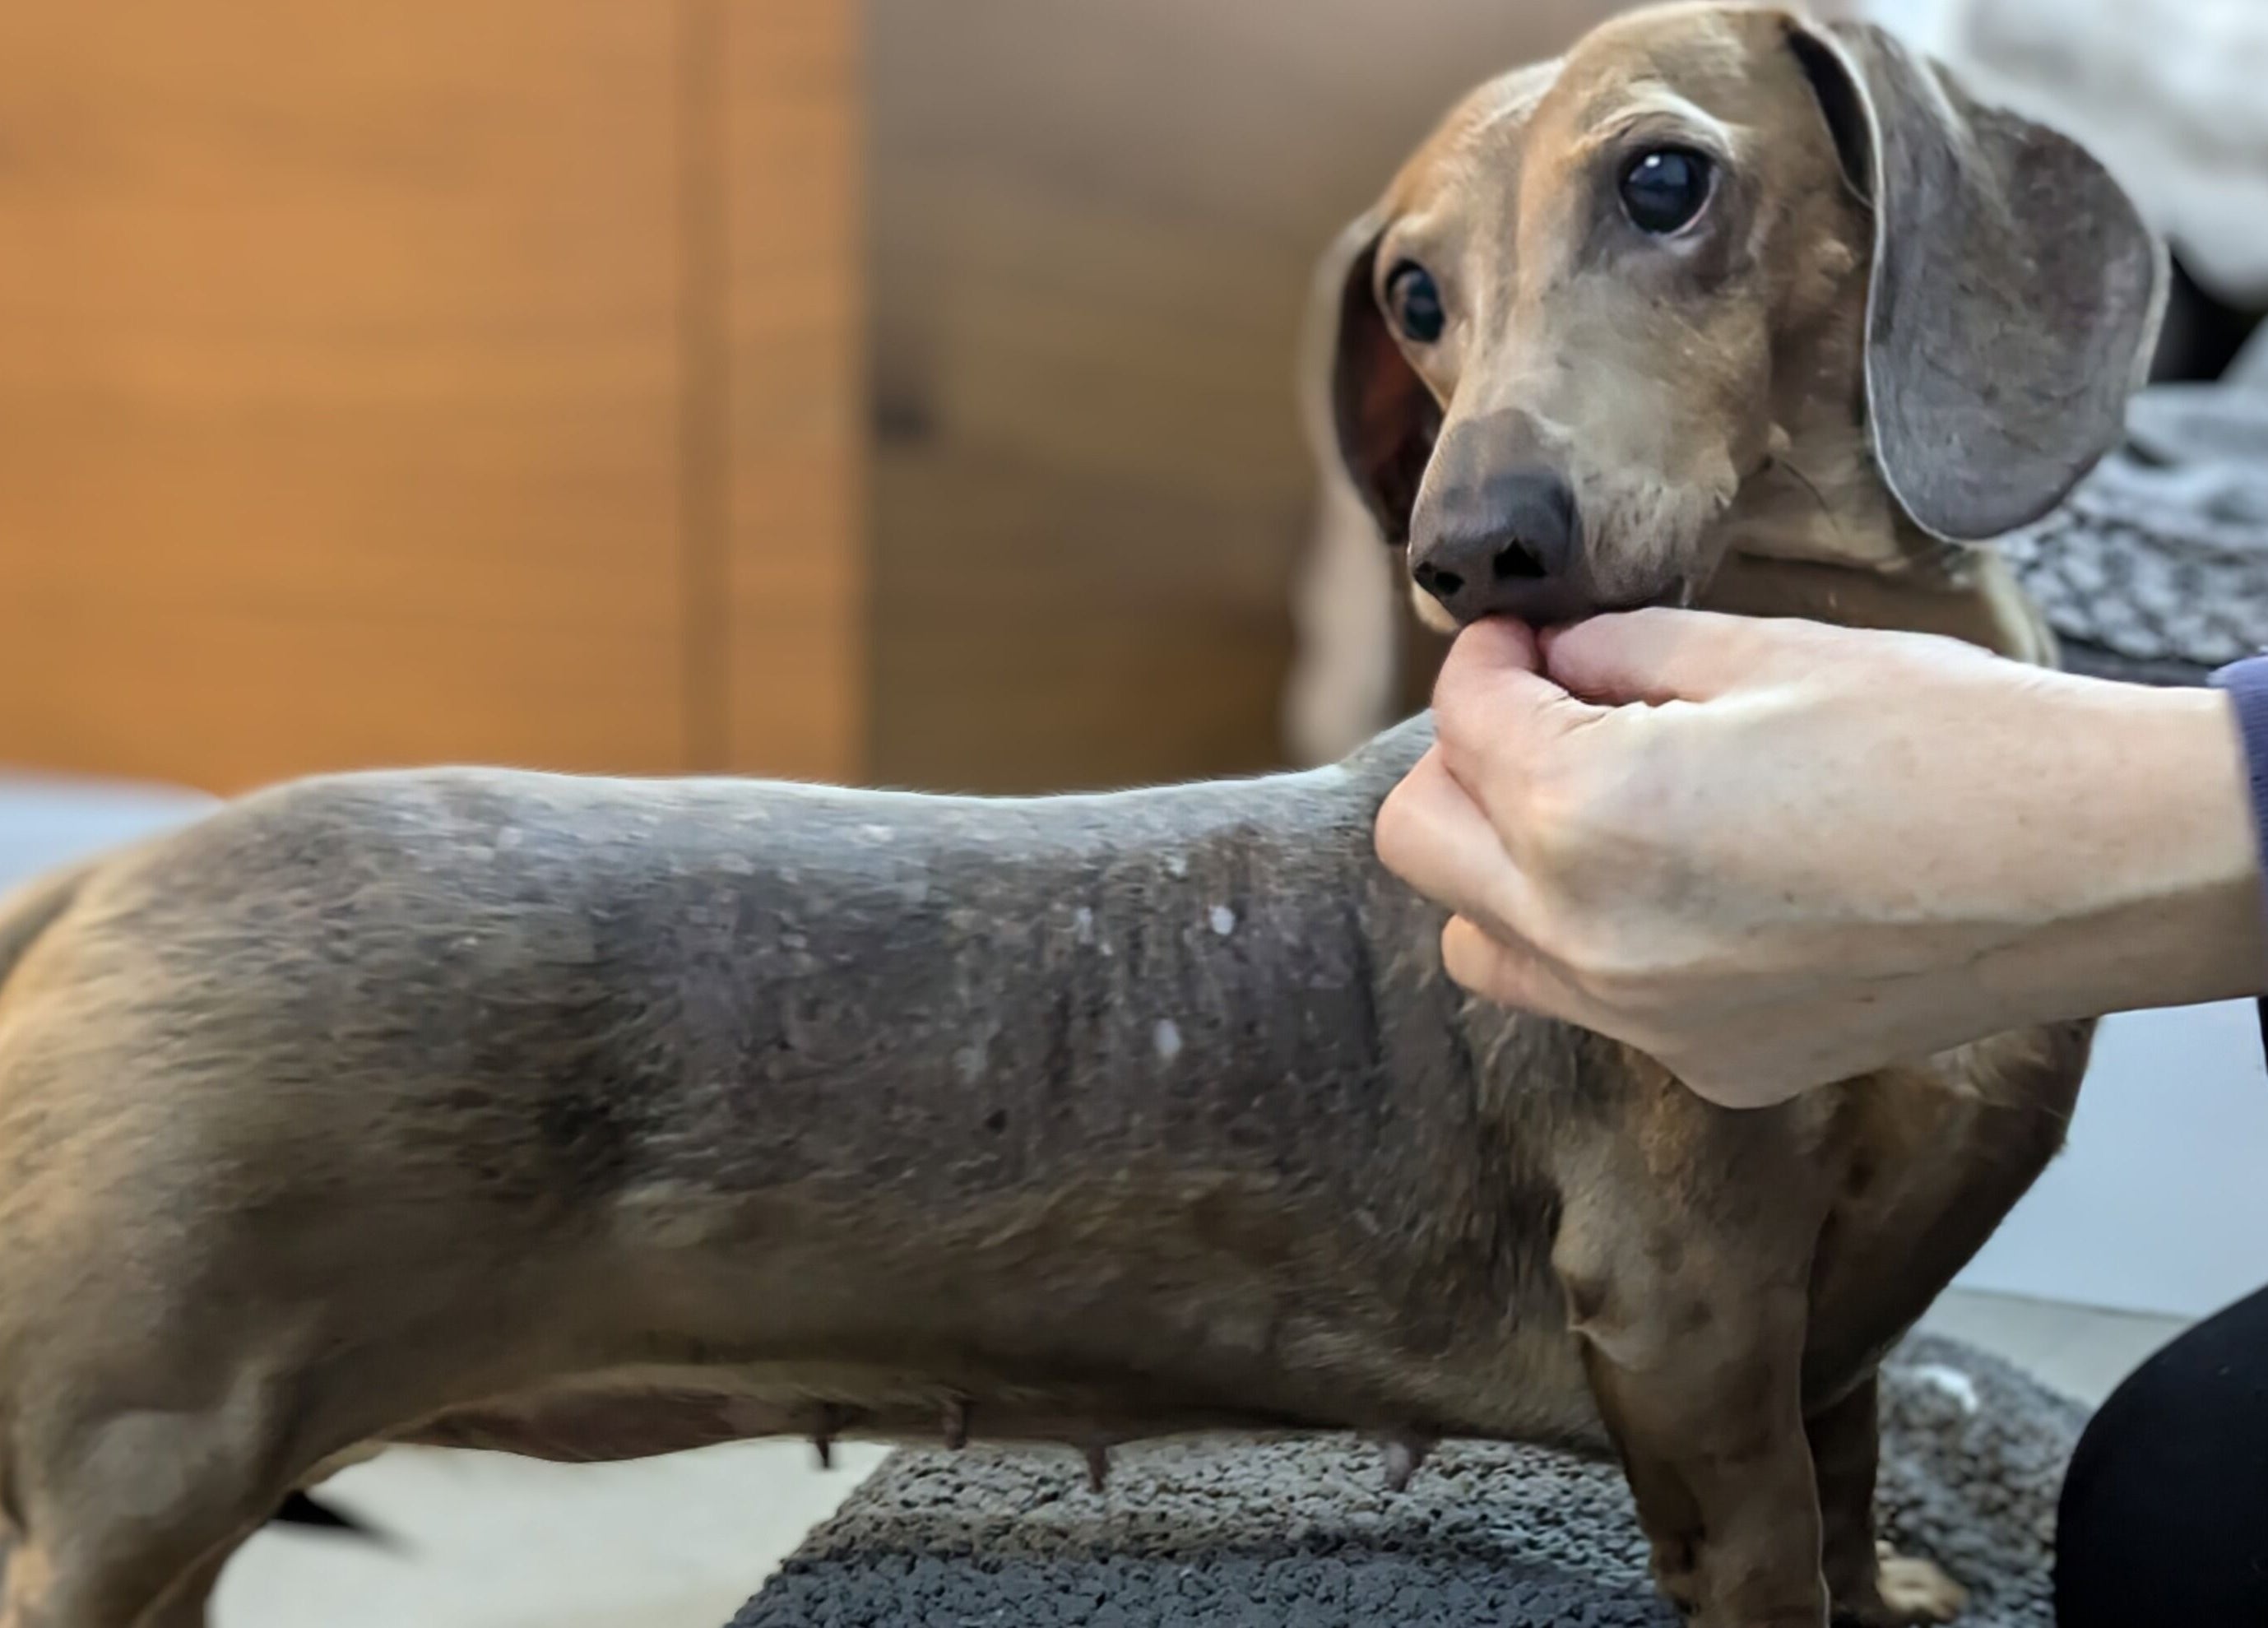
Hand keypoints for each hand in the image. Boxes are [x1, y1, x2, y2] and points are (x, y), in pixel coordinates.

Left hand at [1375, 611, 2264, 1106]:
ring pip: (1480, 941)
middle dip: (1466, 763)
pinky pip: (1587, 1000)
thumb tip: (1543, 664)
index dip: (1489, 659)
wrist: (2091, 868)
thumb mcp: (1760, 649)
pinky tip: (1696, 888)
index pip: (1457, 719)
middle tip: (1548, 716)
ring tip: (1606, 807)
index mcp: (1587, 814)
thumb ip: (1613, 654)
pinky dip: (1597, 939)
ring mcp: (1643, 1022)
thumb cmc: (1945, 738)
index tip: (1532, 643)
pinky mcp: (1705, 1069)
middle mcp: (1588, 940)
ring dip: (1505, 865)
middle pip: (1419, 842)